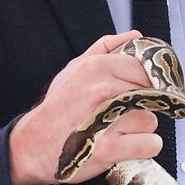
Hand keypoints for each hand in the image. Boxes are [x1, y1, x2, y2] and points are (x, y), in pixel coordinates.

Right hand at [8, 31, 161, 184]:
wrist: (34, 144)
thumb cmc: (57, 107)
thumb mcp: (74, 69)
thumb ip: (105, 48)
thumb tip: (136, 36)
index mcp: (96, 66)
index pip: (144, 69)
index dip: (144, 83)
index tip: (134, 94)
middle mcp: (103, 89)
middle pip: (150, 95)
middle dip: (140, 106)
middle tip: (119, 115)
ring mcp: (108, 119)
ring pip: (151, 121)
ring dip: (140, 129)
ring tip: (117, 131)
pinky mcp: (111, 148)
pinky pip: (150, 144)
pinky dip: (143, 148)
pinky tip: (126, 146)